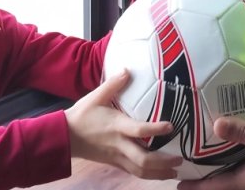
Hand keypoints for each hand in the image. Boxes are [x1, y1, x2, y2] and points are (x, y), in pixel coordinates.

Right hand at [66, 69, 181, 179]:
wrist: (64, 136)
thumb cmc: (82, 115)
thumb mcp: (96, 96)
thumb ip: (114, 84)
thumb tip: (128, 69)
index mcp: (116, 126)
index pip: (139, 130)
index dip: (156, 129)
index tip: (171, 126)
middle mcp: (119, 144)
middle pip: (143, 159)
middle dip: (163, 161)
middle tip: (180, 158)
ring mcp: (116, 157)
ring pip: (140, 171)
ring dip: (159, 173)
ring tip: (175, 170)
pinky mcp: (114, 163)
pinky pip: (133, 172)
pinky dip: (148, 175)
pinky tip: (160, 173)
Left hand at [177, 116, 244, 189]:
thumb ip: (244, 132)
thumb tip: (216, 124)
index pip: (214, 187)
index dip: (195, 187)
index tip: (177, 185)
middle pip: (221, 184)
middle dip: (203, 178)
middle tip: (185, 166)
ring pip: (232, 176)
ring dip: (217, 169)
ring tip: (201, 156)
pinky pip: (243, 167)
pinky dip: (231, 160)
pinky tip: (230, 148)